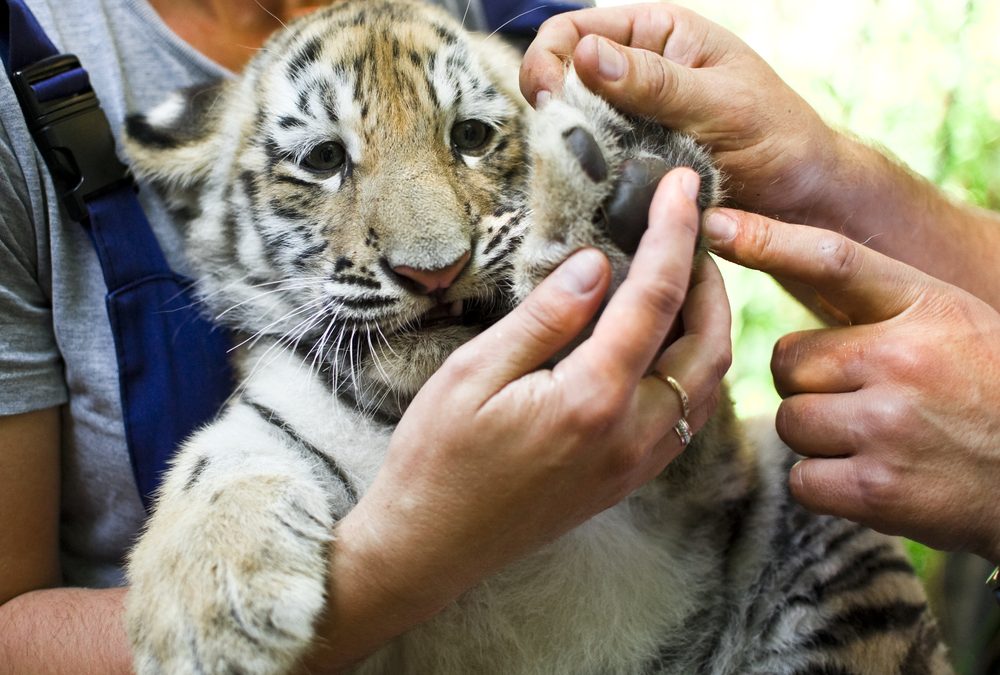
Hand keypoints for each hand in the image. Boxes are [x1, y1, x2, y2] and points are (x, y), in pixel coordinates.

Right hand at [331, 169, 730, 635]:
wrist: (430, 549)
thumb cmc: (437, 460)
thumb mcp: (473, 373)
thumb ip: (544, 317)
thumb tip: (596, 264)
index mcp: (592, 399)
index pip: (655, 298)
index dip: (674, 232)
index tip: (681, 185)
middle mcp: (631, 435)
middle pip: (708, 342)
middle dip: (710, 277)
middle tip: (686, 230)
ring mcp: (635, 464)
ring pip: (705, 383)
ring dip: (706, 323)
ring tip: (676, 277)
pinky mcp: (627, 479)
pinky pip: (685, 414)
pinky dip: (688, 365)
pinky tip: (656, 342)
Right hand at [519, 4, 841, 222]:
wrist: (803, 199)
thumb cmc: (779, 137)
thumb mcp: (720, 102)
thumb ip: (654, 82)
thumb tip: (585, 55)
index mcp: (657, 35)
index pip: (574, 31)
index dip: (549, 60)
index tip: (547, 100)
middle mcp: (635, 74)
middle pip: (561, 80)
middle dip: (555, 109)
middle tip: (564, 143)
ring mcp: (629, 122)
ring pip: (570, 129)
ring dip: (571, 150)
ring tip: (587, 172)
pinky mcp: (629, 165)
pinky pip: (590, 168)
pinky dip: (588, 179)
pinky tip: (597, 191)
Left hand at [705, 207, 999, 562]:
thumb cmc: (987, 392)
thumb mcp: (949, 323)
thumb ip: (879, 305)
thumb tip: (784, 279)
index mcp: (924, 306)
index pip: (832, 260)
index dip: (768, 239)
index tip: (715, 223)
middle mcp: (902, 358)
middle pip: (788, 361)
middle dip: (811, 385)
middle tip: (867, 401)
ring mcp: (888, 424)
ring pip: (791, 420)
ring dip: (819, 436)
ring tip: (878, 441)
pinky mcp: (876, 488)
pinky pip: (802, 477)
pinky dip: (827, 484)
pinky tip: (875, 480)